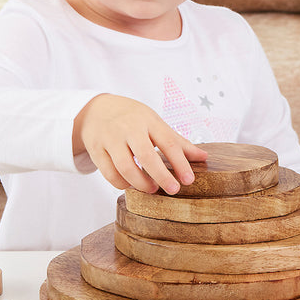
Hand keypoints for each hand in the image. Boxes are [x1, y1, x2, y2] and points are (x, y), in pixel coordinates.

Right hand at [73, 94, 206, 193]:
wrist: (95, 110)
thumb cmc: (131, 117)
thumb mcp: (154, 122)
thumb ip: (177, 141)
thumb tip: (203, 157)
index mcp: (147, 120)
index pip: (167, 142)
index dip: (180, 162)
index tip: (189, 180)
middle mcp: (128, 128)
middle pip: (146, 156)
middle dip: (161, 175)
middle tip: (173, 189)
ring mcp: (110, 139)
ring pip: (125, 167)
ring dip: (141, 183)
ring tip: (152, 189)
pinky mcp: (97, 150)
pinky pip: (110, 173)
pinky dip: (122, 184)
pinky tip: (132, 185)